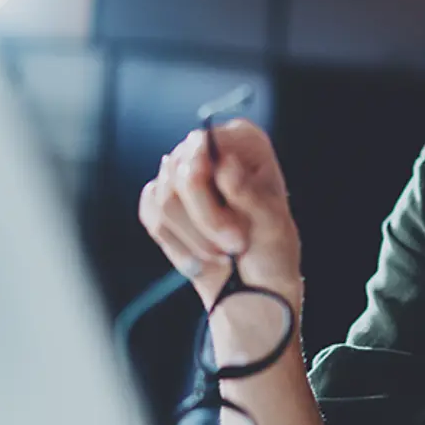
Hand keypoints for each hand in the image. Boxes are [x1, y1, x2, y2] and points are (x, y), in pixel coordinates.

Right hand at [138, 119, 301, 304]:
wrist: (255, 284)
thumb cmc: (271, 249)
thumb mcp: (271, 223)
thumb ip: (248, 193)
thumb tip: (225, 163)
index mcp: (245, 140)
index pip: (204, 144)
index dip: (208, 183)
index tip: (229, 222)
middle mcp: (210, 148)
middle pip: (180, 174)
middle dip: (206, 220)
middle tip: (234, 245)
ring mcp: (182, 172)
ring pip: (164, 199)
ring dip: (195, 237)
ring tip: (224, 253)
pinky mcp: (162, 198)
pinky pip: (152, 216)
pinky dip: (178, 244)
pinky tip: (202, 256)